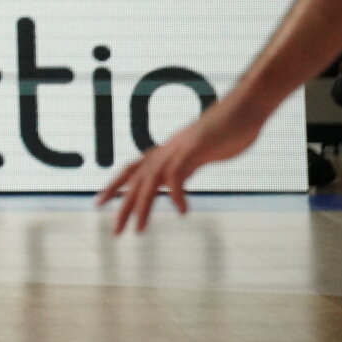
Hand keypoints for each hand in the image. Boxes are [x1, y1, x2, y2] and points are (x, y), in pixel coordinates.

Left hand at [95, 98, 264, 233]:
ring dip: (143, 206)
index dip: (113, 185)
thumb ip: (185, 166)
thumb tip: (176, 180)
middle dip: (124, 206)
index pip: (130, 169)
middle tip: (115, 232)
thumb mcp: (198, 153)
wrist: (243, 109)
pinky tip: (181, 211)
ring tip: (139, 229)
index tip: (99, 202)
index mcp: (164, 151)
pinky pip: (178, 174)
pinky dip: (176, 194)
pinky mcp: (194, 148)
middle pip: (136, 180)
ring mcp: (178, 148)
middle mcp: (166, 150)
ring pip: (151, 180)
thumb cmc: (224, 131)